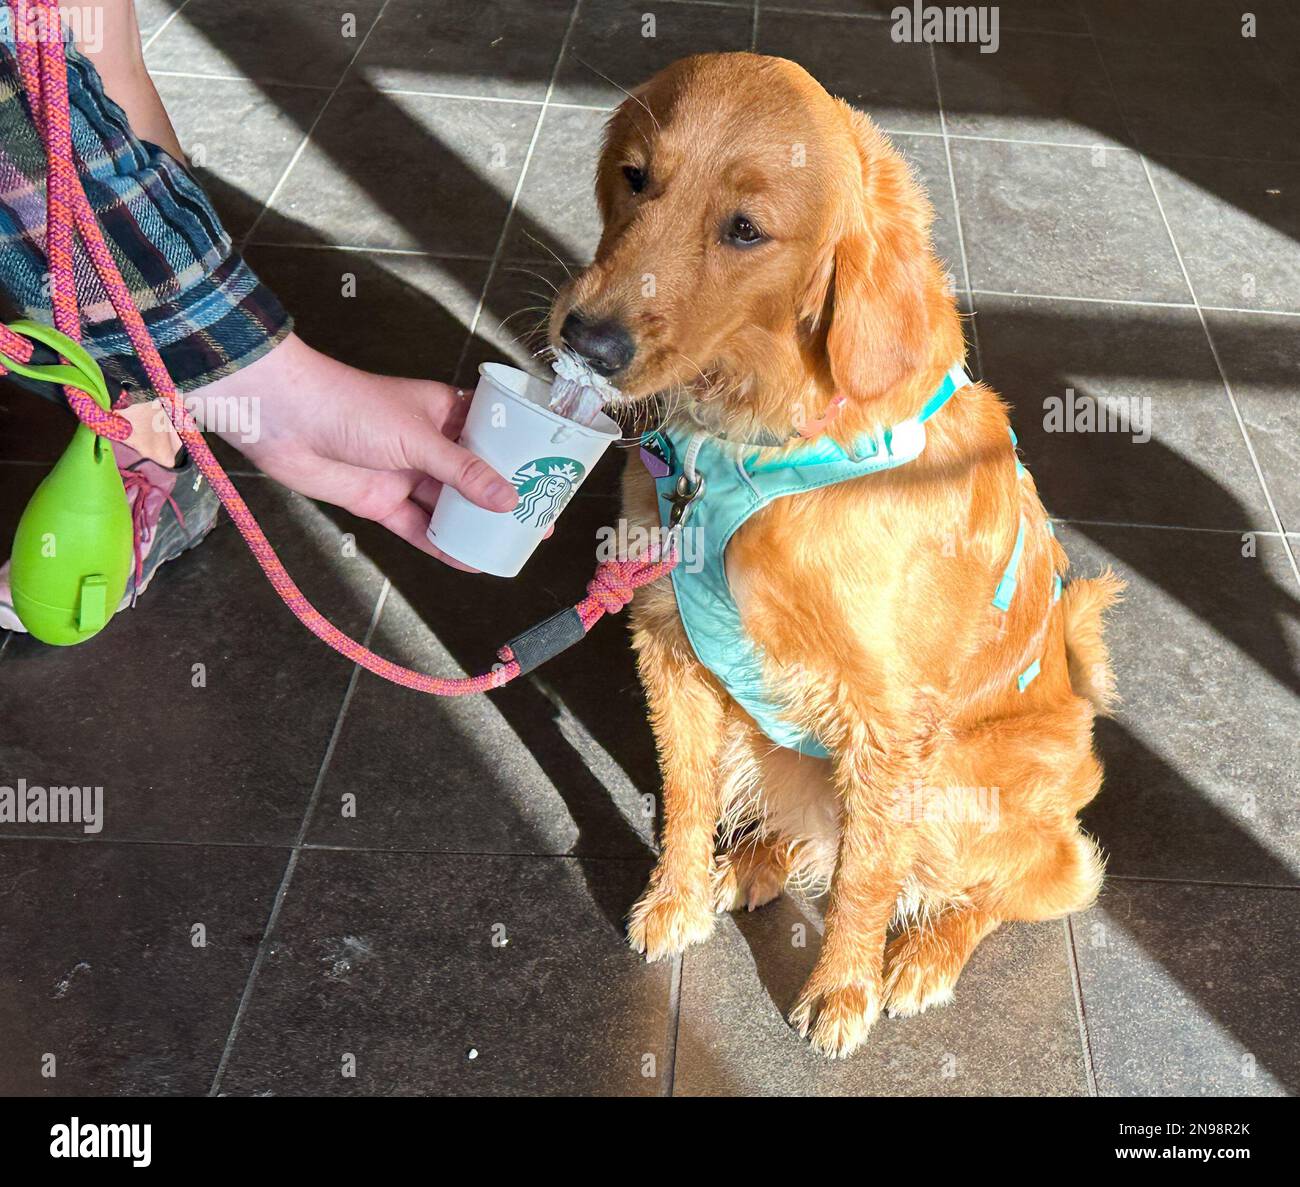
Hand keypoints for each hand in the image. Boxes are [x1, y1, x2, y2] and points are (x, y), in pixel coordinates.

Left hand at [194, 333, 517, 570]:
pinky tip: (466, 561)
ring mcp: (404, 473)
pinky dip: (441, 544)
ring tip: (508, 546)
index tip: (549, 475)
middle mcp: (428, 443)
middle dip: (503, 499)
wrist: (282, 418)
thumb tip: (508, 500)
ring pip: (448, 505)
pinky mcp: (380, 501)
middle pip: (475, 476)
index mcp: (444, 411)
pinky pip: (418, 528)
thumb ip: (464, 472)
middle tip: (536, 521)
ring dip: (474, 526)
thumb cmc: (350, 405)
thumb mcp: (419, 437)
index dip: (521, 454)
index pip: (494, 432)